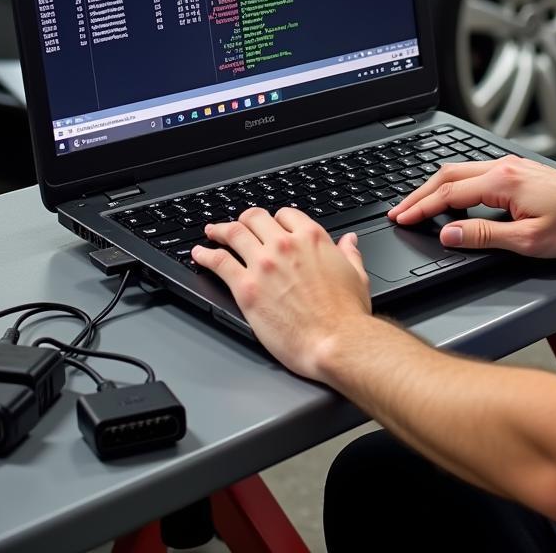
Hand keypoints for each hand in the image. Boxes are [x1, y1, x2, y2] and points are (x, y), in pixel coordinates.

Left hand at [191, 206, 370, 379]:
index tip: (272, 225)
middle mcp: (286, 245)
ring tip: (212, 232)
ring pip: (234, 233)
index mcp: (312, 239)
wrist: (335, 341)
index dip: (277, 219)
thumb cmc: (347, 315)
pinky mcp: (246, 287)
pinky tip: (199, 254)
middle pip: (256, 218)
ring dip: (221, 230)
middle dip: (245, 219)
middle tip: (238, 225)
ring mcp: (264, 264)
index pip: (286, 214)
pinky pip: (218, 262)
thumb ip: (349, 254)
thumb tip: (349, 241)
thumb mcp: (356, 275)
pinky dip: (206, 254)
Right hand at [388, 156, 555, 257]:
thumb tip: (448, 234)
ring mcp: (510, 167)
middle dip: (419, 193)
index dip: (421, 208)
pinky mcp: (517, 170)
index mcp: (501, 183)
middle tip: (399, 210)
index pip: (448, 195)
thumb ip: (483, 236)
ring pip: (460, 171)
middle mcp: (502, 168)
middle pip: (447, 176)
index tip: (402, 218)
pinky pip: (474, 172)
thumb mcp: (527, 240)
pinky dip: (453, 184)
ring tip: (417, 203)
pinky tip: (450, 195)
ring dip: (434, 187)